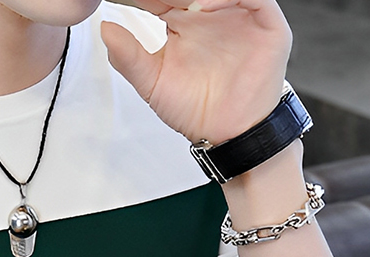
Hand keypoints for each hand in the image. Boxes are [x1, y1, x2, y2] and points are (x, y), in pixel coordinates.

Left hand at [101, 0, 291, 144]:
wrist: (227, 130)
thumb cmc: (193, 108)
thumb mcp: (152, 83)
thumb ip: (128, 57)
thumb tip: (105, 29)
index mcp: (180, 21)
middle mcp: (207, 11)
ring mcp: (236, 12)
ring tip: (180, 2)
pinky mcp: (264, 20)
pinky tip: (206, 5)